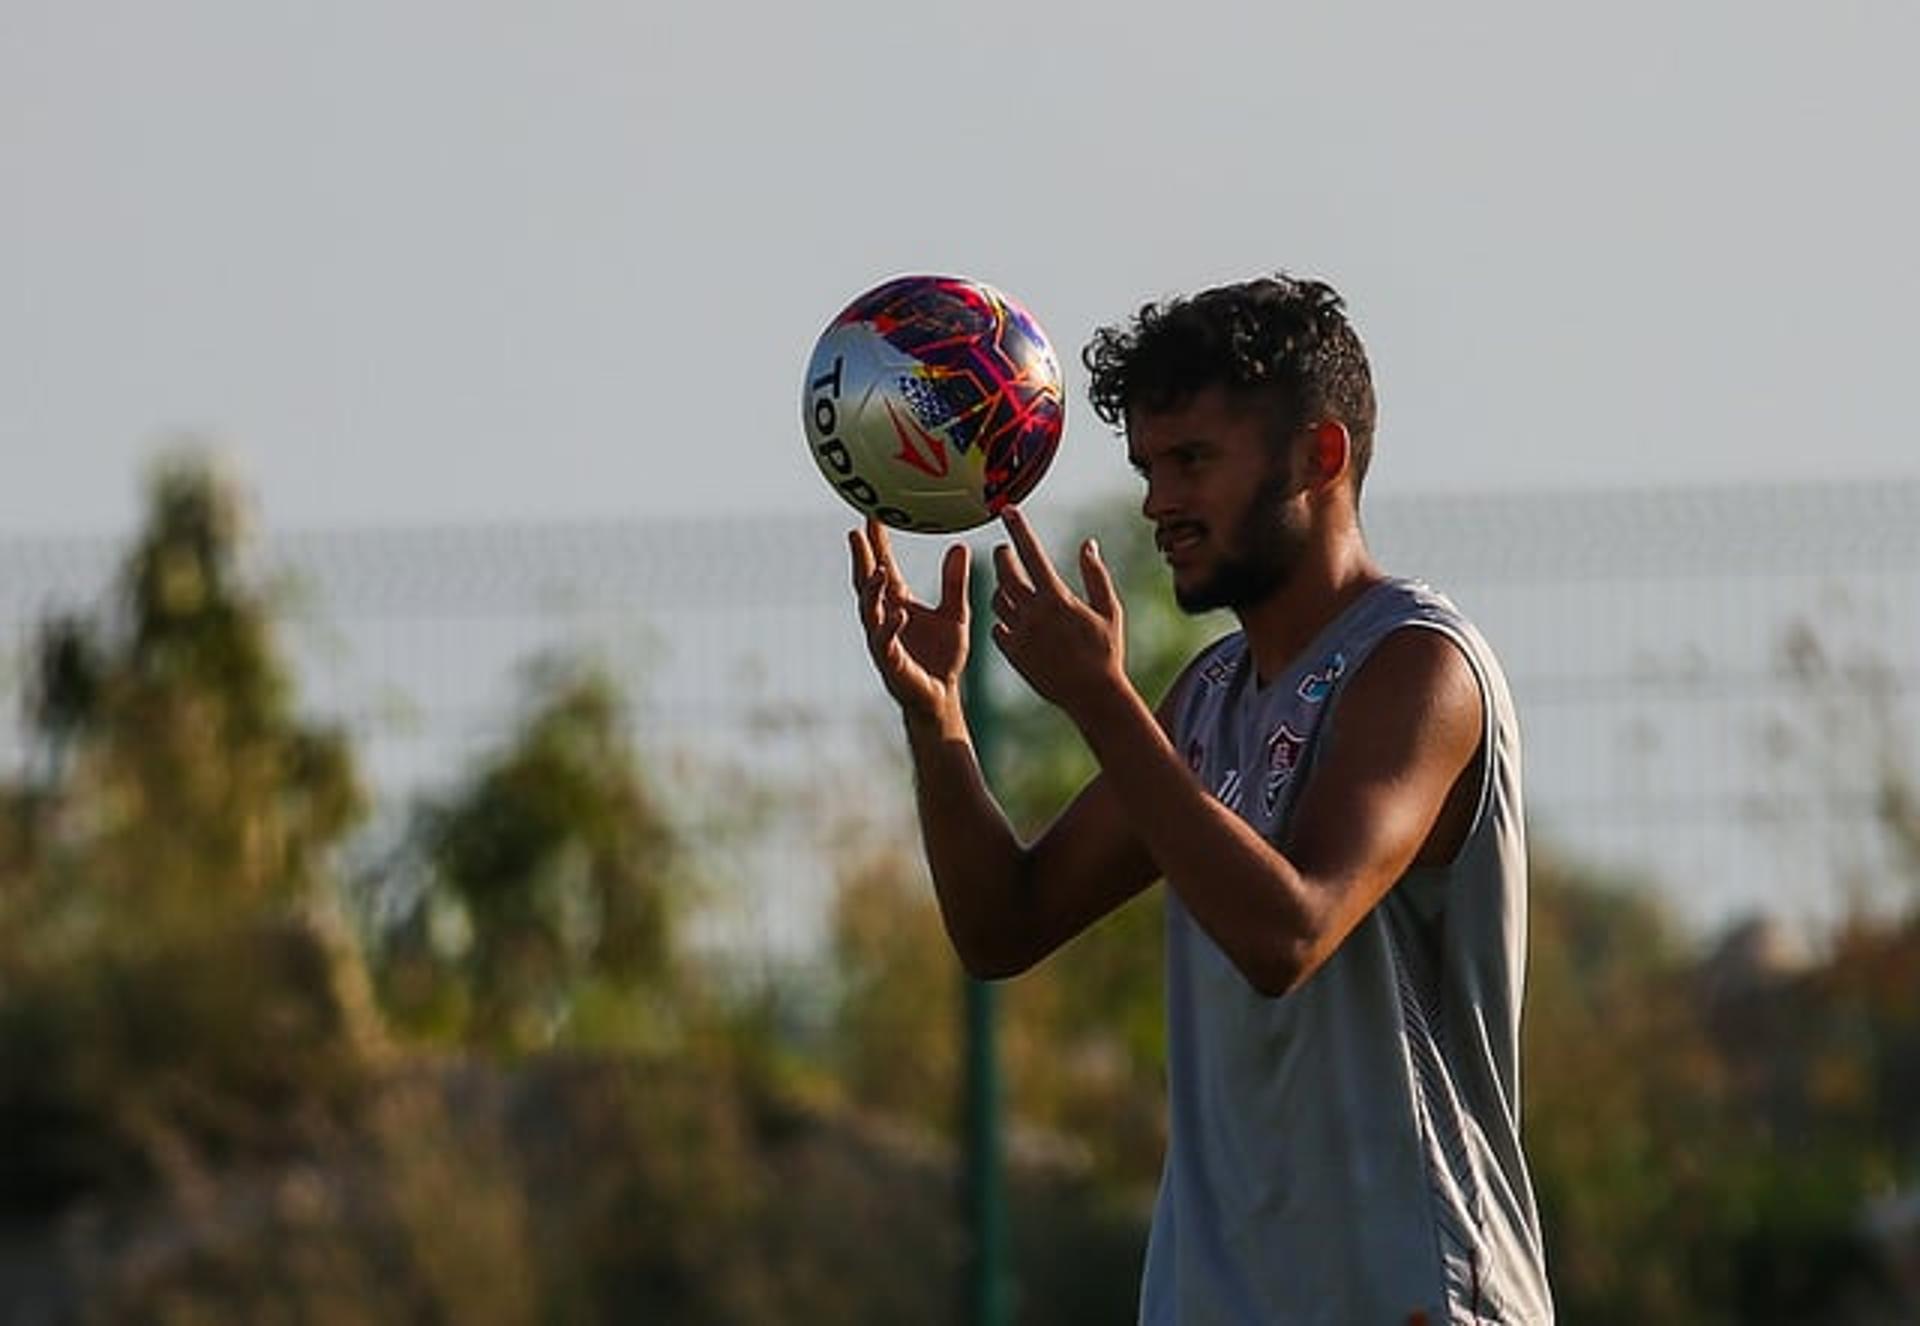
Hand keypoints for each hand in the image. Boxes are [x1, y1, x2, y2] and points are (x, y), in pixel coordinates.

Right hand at [849, 518, 970, 724]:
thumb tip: (960, 546)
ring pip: (870, 611)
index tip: (871, 515)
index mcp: (897, 603)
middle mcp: (884, 618)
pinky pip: (886, 642)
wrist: (941, 696)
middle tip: (856, 533)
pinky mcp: (891, 663)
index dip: (876, 543)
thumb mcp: (956, 613)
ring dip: (872, 590)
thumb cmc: (944, 656)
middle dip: (861, 559)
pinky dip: (891, 627)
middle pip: (866, 583)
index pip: (882, 567)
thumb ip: (954, 582)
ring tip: (879, 569)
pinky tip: (898, 613)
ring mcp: (883, 640)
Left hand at [989, 507, 1127, 718]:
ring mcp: (1020, 635)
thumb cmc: (1107, 652)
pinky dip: (1002, 619)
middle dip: (1002, 557)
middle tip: (1004, 551)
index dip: (1019, 529)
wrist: (1092, 696)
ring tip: (1010, 585)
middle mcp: (1034, 614)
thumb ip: (1096, 575)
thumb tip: (1088, 545)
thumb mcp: (1109, 610)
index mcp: (1057, 598)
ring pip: (997, 600)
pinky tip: (1012, 619)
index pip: (1032, 554)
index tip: (1007, 510)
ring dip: (1001, 588)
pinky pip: (997, 628)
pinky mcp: (1013, 654)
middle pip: (1005, 574)